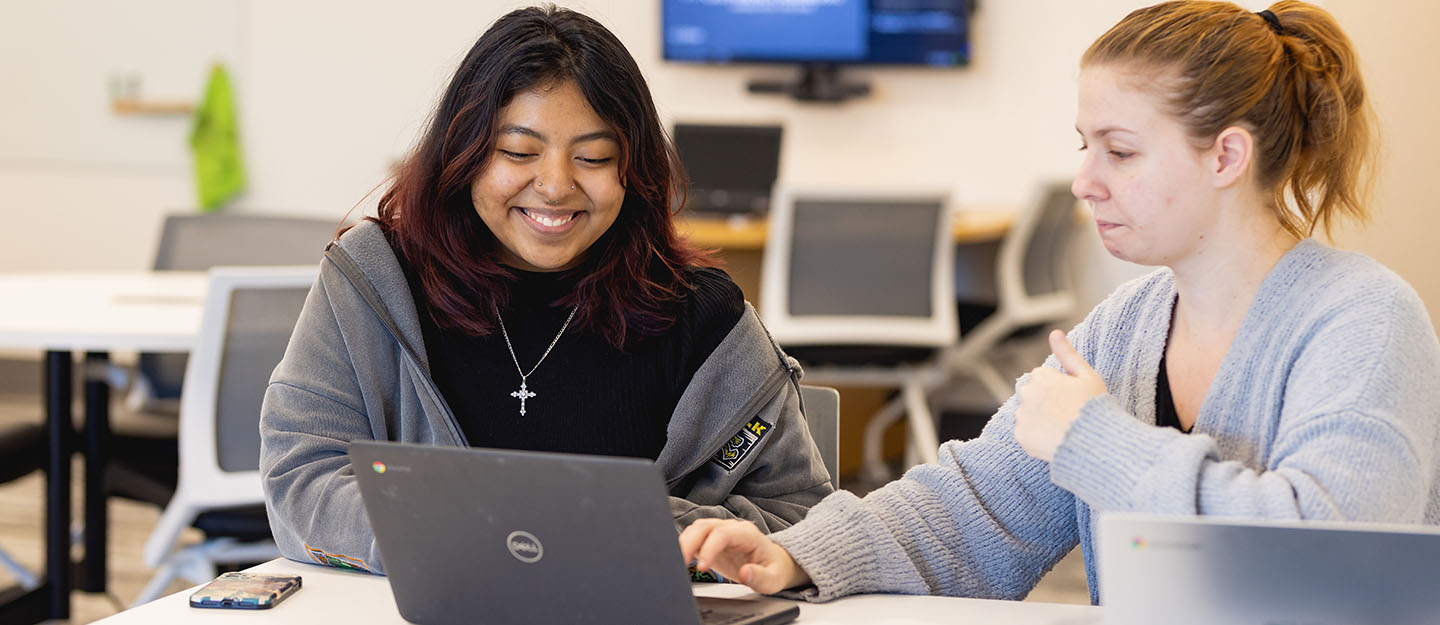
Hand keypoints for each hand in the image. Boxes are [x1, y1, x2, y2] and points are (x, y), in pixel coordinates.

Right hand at [678, 519, 810, 593]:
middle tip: (681, 564)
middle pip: (704, 526)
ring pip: (696, 528)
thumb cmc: (774, 569)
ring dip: (683, 542)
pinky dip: (684, 545)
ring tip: (677, 562)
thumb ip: (761, 577)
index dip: (709, 548)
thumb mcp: (774, 579)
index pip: (722, 533)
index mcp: (747, 534)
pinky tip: (679, 559)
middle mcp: (731, 528)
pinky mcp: (711, 541)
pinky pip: (694, 536)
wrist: (774, 563)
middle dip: (689, 542)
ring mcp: (720, 532)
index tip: (702, 567)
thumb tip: (745, 572)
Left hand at [1013, 329, 1107, 462]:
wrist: (1094, 442)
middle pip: (1032, 395)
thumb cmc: (1095, 407)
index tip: (1072, 398)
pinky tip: (1054, 439)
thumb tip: (1054, 332)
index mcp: (1041, 376)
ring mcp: (1022, 415)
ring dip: (1039, 419)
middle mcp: (1027, 393)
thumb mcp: (1088, 376)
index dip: (1059, 388)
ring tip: (1062, 427)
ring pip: (1027, 414)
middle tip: (1067, 414)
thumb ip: (1068, 354)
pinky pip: (1025, 433)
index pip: (1042, 378)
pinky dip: (1036, 436)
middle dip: (1044, 401)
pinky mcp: (1020, 435)